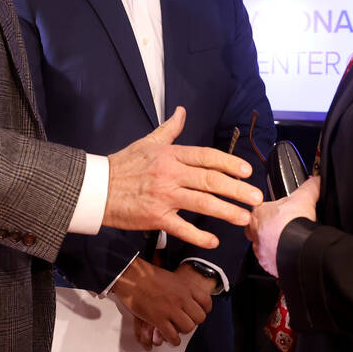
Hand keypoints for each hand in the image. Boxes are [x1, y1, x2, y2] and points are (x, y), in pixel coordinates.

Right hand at [105, 107, 262, 248]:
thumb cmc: (123, 164)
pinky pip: (182, 227)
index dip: (229, 164)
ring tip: (244, 217)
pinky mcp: (156, 217)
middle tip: (256, 198)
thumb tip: (182, 111)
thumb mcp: (147, 142)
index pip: (206, 157)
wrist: (97, 189)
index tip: (247, 172)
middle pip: (210, 181)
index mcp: (171, 155)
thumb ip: (169, 129)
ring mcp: (164, 196)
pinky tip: (214, 240)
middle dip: (236, 190)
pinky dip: (199, 235)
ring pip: (201, 204)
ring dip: (226, 211)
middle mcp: (171, 174)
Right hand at [111, 257, 212, 346]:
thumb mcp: (172, 277)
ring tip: (178, 330)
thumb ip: (183, 288)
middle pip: (199, 317)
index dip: (205, 309)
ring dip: (183, 330)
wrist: (132, 276)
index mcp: (186, 286)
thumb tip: (189, 297)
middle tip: (188, 321)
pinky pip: (172, 335)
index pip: (206, 301)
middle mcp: (182, 298)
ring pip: (188, 327)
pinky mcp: (158, 319)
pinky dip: (173, 340)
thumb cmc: (148, 275)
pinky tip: (172, 339)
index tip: (200, 312)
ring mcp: (171, 309)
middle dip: (194, 321)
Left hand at [246, 175, 319, 277]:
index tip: (281, 213)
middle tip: (282, 229)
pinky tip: (289, 256)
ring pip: (262, 247)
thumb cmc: (295, 223)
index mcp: (259, 213)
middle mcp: (255, 232)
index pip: (259, 210)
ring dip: (272, 245)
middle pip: (256, 229)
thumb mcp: (304, 197)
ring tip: (287, 243)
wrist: (297, 247)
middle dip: (268, 230)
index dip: (271, 211)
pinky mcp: (267, 264)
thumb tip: (316, 180)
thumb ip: (310, 187)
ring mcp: (260, 250)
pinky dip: (278, 260)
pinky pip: (269, 262)